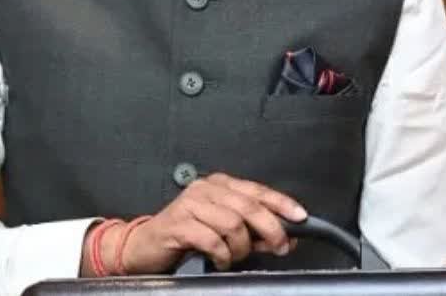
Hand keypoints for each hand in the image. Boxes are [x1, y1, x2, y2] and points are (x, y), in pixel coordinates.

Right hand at [109, 173, 307, 273]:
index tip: (300, 217)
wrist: (144, 246)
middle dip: (269, 229)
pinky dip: (222, 254)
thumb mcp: (224, 230)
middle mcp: (206, 189)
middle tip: (279, 246)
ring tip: (234, 257)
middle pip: (248, 206)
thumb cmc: (187, 236)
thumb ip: (252, 231)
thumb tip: (284, 238)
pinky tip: (219, 260)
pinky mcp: (178, 223)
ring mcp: (190, 204)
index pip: (258, 190)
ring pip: (232, 224)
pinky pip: (212, 239)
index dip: (281, 203)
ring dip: (240, 247)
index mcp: (220, 185)